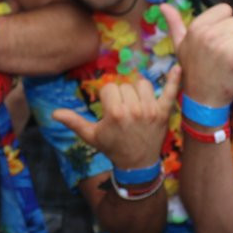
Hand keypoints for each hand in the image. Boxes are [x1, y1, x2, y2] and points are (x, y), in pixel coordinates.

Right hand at [53, 68, 180, 169]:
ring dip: (138, 91)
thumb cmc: (112, 147)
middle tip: (122, 112)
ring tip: (135, 105)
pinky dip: (174, 80)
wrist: (136, 164)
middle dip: (121, 95)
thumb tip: (53, 114)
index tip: (109, 110)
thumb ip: (73, 122)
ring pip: (142, 84)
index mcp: (116, 113)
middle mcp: (134, 109)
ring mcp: (150, 110)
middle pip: (125, 85)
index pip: (110, 88)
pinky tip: (178, 68)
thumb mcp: (91, 136)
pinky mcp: (163, 113)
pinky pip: (170, 92)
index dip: (108, 97)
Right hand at [162, 3, 232, 107]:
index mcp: (196, 27)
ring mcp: (223, 46)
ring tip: (232, 60)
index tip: (218, 41)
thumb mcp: (180, 46)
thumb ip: (174, 24)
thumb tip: (163, 5)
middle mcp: (208, 34)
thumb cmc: (193, 71)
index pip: (225, 10)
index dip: (225, 25)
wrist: (202, 100)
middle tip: (224, 55)